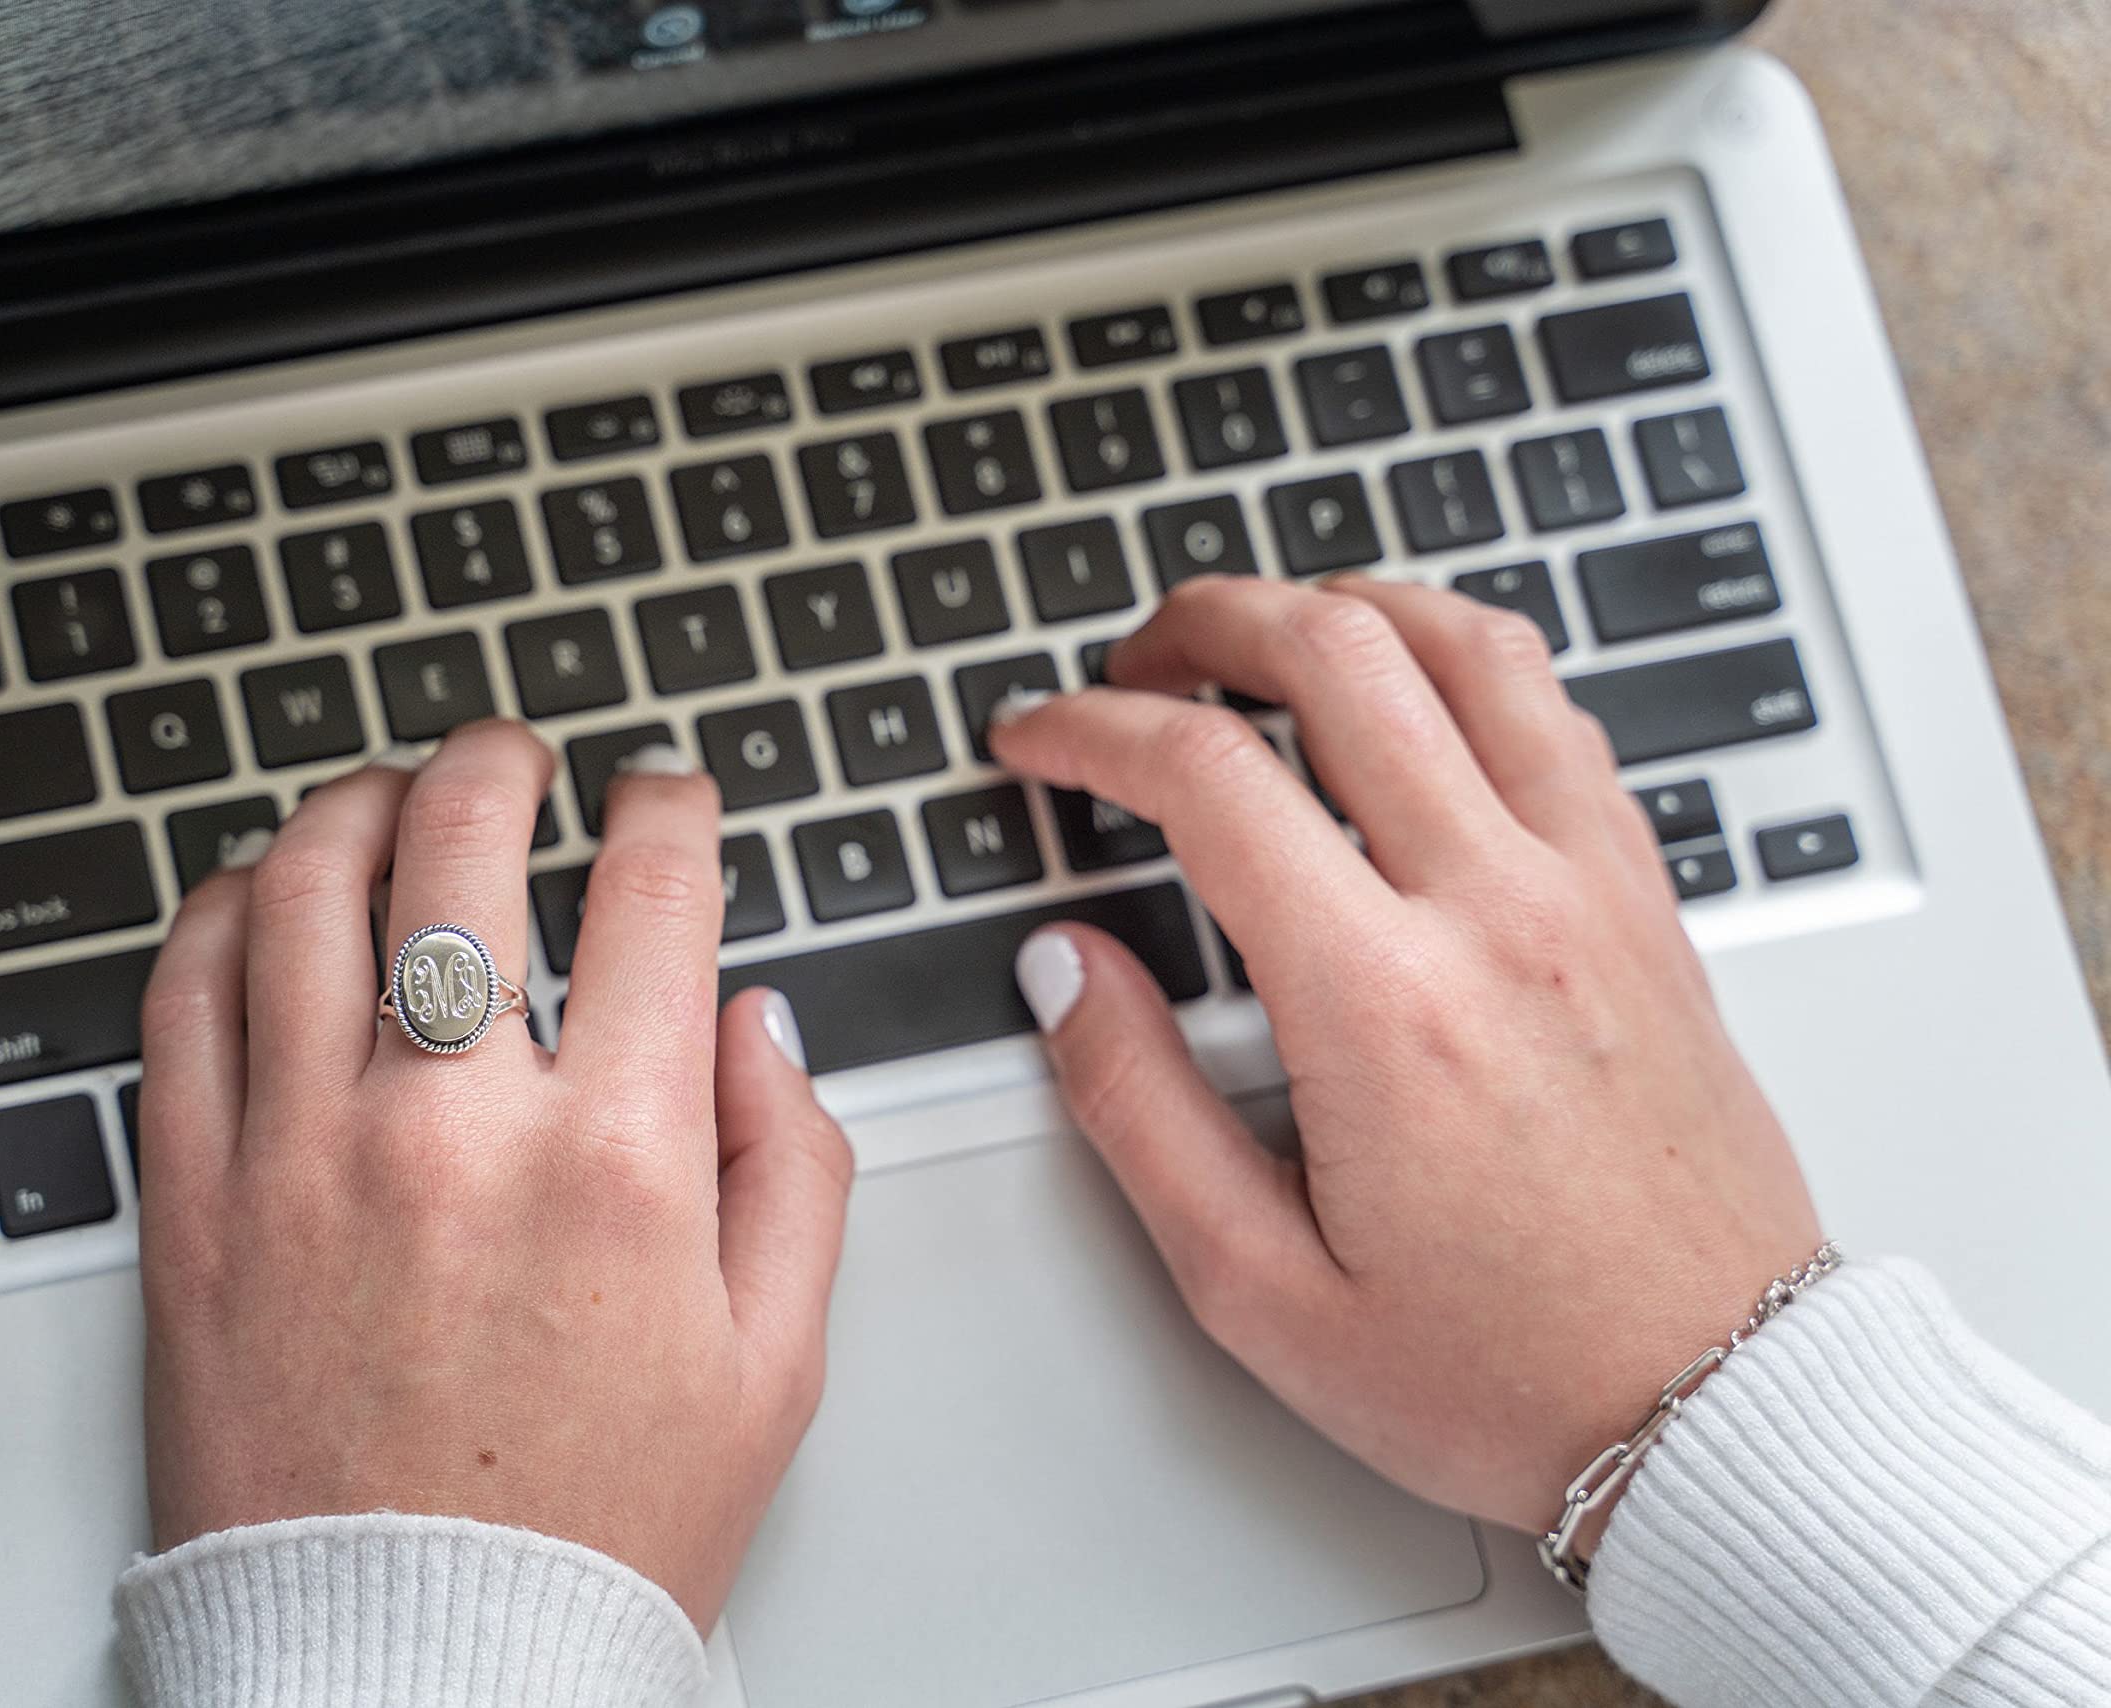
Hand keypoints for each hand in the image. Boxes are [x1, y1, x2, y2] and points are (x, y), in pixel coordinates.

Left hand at [133, 723, 852, 1629]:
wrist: (411, 1666)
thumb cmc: (592, 1531)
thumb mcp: (772, 1364)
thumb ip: (790, 1166)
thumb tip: (754, 1022)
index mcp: (614, 1159)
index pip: (652, 887)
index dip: (670, 801)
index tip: (665, 794)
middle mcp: (450, 1129)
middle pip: (462, 836)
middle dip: (502, 758)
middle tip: (515, 756)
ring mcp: (302, 1152)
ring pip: (302, 885)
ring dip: (354, 804)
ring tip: (386, 800)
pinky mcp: (192, 1201)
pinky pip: (179, 995)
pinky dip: (218, 910)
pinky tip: (259, 900)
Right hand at [990, 577, 1820, 1537]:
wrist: (1721, 1413)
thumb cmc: (1506, 1374)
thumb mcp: (1262, 1288)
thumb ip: (1139, 1109)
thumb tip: (1068, 973)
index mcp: (1384, 1004)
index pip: (1206, 776)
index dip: (1088, 732)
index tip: (1039, 740)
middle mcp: (1499, 913)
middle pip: (1337, 655)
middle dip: (1204, 621)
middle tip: (1135, 660)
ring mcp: (1593, 892)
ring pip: (1471, 646)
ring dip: (1348, 607)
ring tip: (1272, 635)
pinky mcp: (1651, 906)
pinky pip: (1562, 716)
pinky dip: (1469, 664)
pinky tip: (1419, 700)